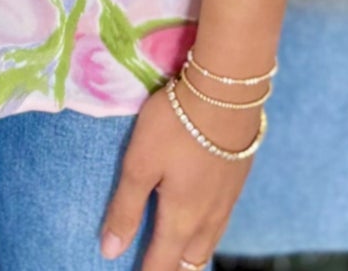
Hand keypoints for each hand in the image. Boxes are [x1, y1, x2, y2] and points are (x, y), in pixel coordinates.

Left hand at [99, 82, 259, 267]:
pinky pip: (221, 222)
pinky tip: (202, 220)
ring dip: (192, 255)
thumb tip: (110, 252)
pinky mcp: (237, 180)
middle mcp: (208, 218)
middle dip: (173, 269)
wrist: (227, 93)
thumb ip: (125, 208)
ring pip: (209, 243)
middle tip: (155, 266)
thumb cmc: (175, 126)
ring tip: (177, 255)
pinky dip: (207, 232)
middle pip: (191, 261)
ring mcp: (227, 200)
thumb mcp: (140, 163)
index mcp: (182, 219)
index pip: (162, 264)